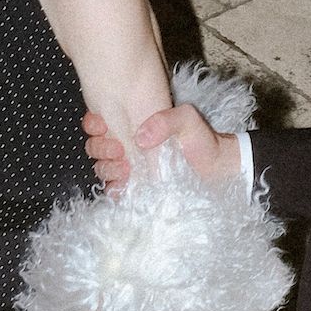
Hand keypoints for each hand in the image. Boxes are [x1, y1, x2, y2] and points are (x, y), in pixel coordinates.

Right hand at [84, 103, 242, 187]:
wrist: (215, 171)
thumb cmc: (201, 141)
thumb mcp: (186, 120)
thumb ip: (165, 120)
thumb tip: (140, 137)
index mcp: (134, 124)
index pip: (100, 121)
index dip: (94, 124)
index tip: (103, 127)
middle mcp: (127, 146)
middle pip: (96, 147)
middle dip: (101, 149)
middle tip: (120, 151)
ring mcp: (129, 169)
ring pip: (102, 168)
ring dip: (108, 169)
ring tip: (126, 170)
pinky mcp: (133, 189)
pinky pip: (113, 191)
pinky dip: (113, 189)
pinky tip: (124, 187)